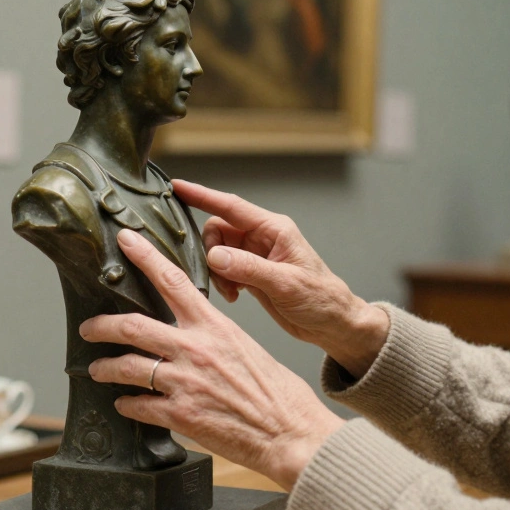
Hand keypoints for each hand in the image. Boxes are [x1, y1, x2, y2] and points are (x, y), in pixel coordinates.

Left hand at [81, 229, 344, 489]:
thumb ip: (214, 337)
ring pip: (127, 367)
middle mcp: (195, 349)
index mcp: (214, 327)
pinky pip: (138, 405)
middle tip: (88, 328)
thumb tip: (192, 336)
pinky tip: (124, 405)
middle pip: (133, 325)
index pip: (173, 280)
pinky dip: (126, 404)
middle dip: (101, 325)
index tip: (126, 241)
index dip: (145, 256)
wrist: (290, 432)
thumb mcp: (245, 348)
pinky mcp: (180, 415)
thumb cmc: (276, 393)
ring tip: (96, 370)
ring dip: (105, 368)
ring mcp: (185, 382)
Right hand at [173, 179, 388, 377]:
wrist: (332, 323)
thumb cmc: (321, 298)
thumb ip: (249, 268)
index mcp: (274, 229)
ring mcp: (255, 254)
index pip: (231, 206)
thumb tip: (214, 255)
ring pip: (217, 251)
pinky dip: (222, 281)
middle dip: (210, 252)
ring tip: (232, 291)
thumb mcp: (286, 284)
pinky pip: (223, 268)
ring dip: (216, 270)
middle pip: (218, 229)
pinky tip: (235, 296)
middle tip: (221, 277)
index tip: (176, 187)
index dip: (202, 195)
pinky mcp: (251, 272)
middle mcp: (262, 237)